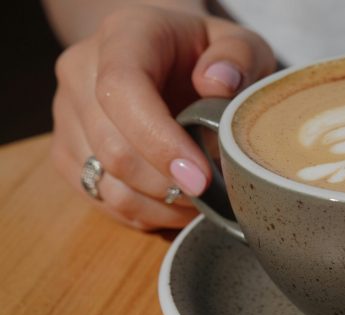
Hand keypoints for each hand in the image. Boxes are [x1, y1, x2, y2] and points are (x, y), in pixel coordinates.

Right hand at [50, 5, 275, 229]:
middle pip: (112, 146)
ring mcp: (67, 114)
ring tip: (200, 203)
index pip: (123, 89)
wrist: (171, 59)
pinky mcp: (68, 151)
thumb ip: (239, 58)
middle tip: (214, 194)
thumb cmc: (210, 55)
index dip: (160, 141)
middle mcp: (82, 71)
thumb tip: (218, 84)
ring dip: (158, 205)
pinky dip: (143, 213)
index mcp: (124, 35)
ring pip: (104, 181)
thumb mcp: (241, 45)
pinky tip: (176, 206)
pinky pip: (99, 198)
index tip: (201, 177)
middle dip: (168, 184)